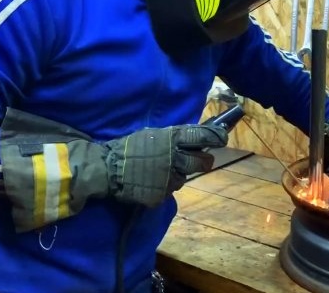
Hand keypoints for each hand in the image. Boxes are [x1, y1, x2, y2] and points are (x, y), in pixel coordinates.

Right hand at [0, 108, 227, 231]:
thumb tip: (192, 136)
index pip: (204, 135)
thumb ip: (173, 137)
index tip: (222, 136)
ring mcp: (169, 178)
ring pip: (186, 177)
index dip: (216, 136)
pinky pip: (170, 189)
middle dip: (203, 160)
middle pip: (204, 161)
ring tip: (162, 170)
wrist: (106, 169)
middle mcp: (175, 158)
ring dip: (179, 173)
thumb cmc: (128, 148)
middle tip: (199, 159)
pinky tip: (152, 181)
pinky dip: (165, 185)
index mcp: (173, 139)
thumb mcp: (151, 135)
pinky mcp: (161, 194)